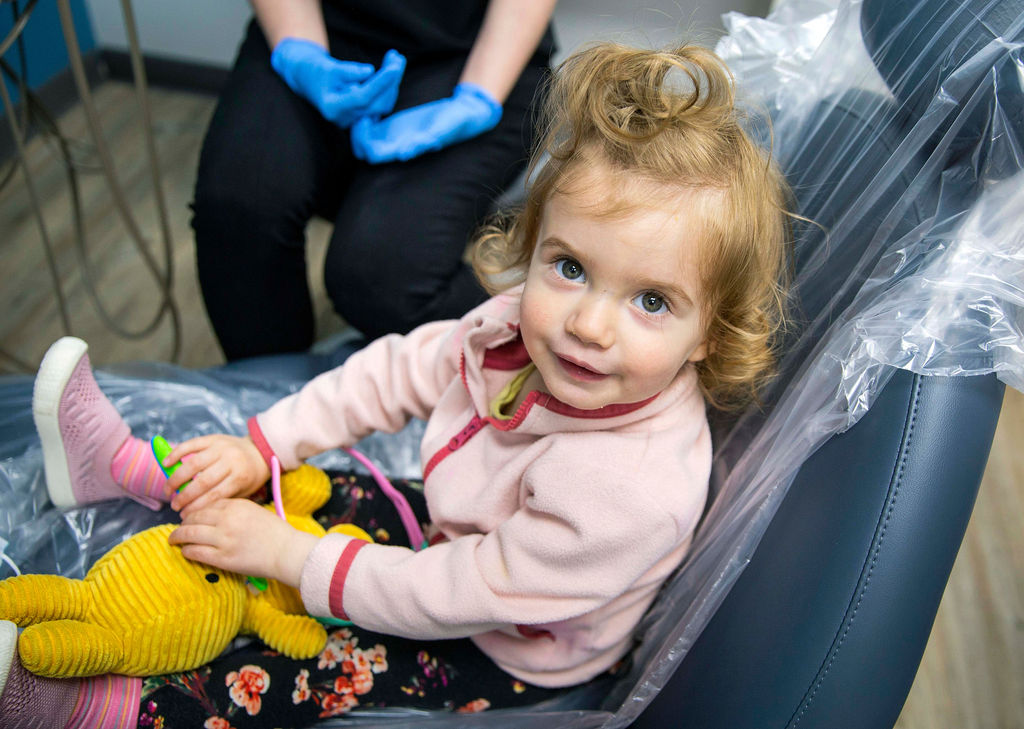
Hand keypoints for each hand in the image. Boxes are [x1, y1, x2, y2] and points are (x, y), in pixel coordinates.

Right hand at [161, 434, 268, 515]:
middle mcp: (231, 461)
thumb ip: (221, 499)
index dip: (196, 507)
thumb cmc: (248, 476)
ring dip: (176, 479)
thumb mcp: (242, 491)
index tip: (184, 516)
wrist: (259, 451)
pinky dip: (176, 453)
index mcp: (240, 477)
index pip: (214, 495)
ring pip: (193, 464)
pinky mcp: (213, 437)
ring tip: (167, 491)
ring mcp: (221, 447)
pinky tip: (166, 464)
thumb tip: (194, 513)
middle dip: (184, 496)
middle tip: (174, 506)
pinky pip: (191, 444)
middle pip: (202, 481)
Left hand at [169, 498, 318, 587]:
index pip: (207, 504)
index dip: (195, 511)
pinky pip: (196, 552)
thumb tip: (211, 514)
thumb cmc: (274, 532)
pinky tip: (185, 551)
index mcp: (236, 505)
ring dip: (178, 536)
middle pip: (194, 517)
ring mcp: (224, 539)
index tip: (190, 516)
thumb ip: (234, 509)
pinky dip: (187, 551)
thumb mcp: (254, 511)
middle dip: (183, 523)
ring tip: (174, 539)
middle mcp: (227, 520)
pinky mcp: (223, 558)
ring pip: (190, 534)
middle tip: (178, 528)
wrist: (286, 551)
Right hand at [271, 38, 405, 127]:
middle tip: (397, 57)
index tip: (394, 68)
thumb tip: (369, 71)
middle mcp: (345, 118)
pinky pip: (380, 103)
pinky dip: (387, 87)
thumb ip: (348, 71)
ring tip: (396, 58)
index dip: (380, 83)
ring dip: (392, 82)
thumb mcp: (329, 66)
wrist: (308, 79)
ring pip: (382, 104)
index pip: (362, 97)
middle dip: (391, 81)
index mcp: (333, 108)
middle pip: (376, 103)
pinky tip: (392, 69)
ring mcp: (354, 120)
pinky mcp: (361, 116)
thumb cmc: (315, 70)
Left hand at [350, 82, 502, 162]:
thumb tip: (403, 155)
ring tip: (366, 99)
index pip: (370, 154)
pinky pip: (374, 121)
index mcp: (403, 149)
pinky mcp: (395, 122)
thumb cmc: (455, 124)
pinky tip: (374, 95)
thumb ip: (423, 142)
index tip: (366, 119)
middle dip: (355, 131)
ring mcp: (394, 134)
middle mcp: (395, 145)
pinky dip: (369, 109)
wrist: (462, 114)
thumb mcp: (442, 130)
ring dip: (360, 119)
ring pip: (364, 134)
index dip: (362, 140)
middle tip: (361, 110)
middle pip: (361, 147)